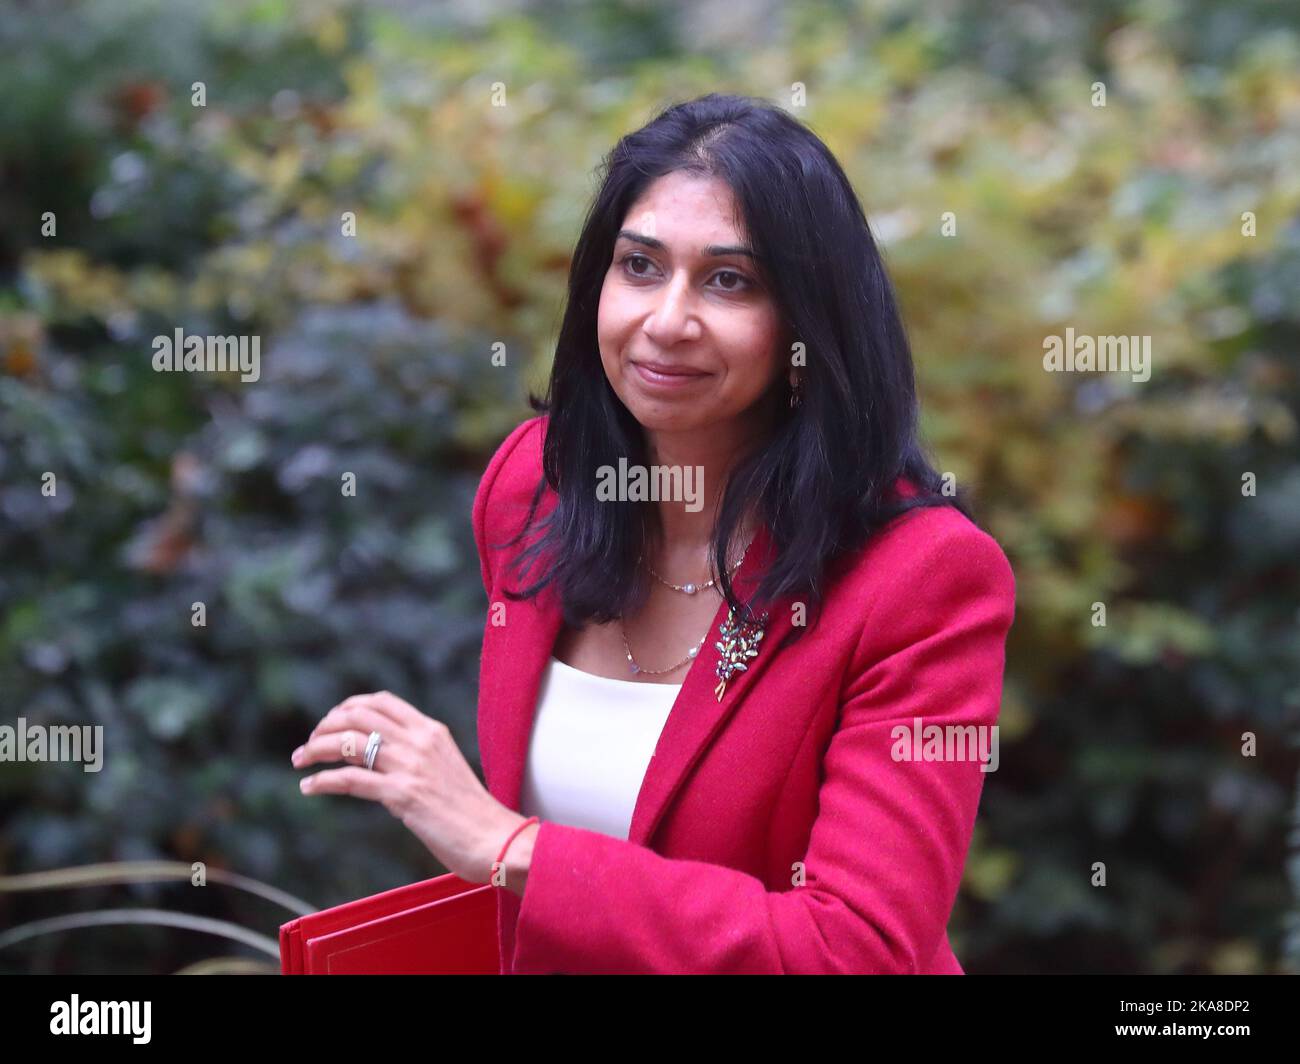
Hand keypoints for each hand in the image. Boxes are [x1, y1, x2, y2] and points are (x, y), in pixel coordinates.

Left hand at [291, 690, 526, 885]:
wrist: (493, 838)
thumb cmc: (471, 812)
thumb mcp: (446, 768)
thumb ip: (419, 756)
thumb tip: (384, 761)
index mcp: (432, 730)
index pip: (382, 701)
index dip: (349, 706)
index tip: (332, 722)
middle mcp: (420, 741)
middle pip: (358, 715)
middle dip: (325, 726)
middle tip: (309, 744)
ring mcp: (411, 766)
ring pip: (348, 742)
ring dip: (315, 749)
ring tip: (300, 762)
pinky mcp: (402, 795)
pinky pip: (350, 780)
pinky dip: (322, 781)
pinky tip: (309, 787)